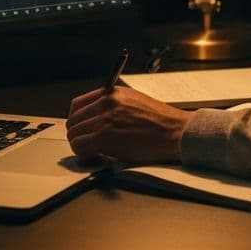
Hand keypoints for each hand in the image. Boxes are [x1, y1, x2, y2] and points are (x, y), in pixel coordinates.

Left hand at [66, 85, 190, 164]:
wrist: (177, 132)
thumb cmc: (162, 123)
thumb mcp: (135, 103)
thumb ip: (114, 107)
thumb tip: (96, 122)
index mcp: (112, 92)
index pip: (78, 104)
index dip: (77, 120)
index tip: (82, 130)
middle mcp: (106, 101)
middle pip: (73, 120)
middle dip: (78, 135)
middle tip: (88, 146)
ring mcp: (104, 118)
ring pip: (74, 134)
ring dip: (82, 146)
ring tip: (95, 153)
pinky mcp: (104, 136)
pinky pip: (80, 147)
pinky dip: (84, 155)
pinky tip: (97, 157)